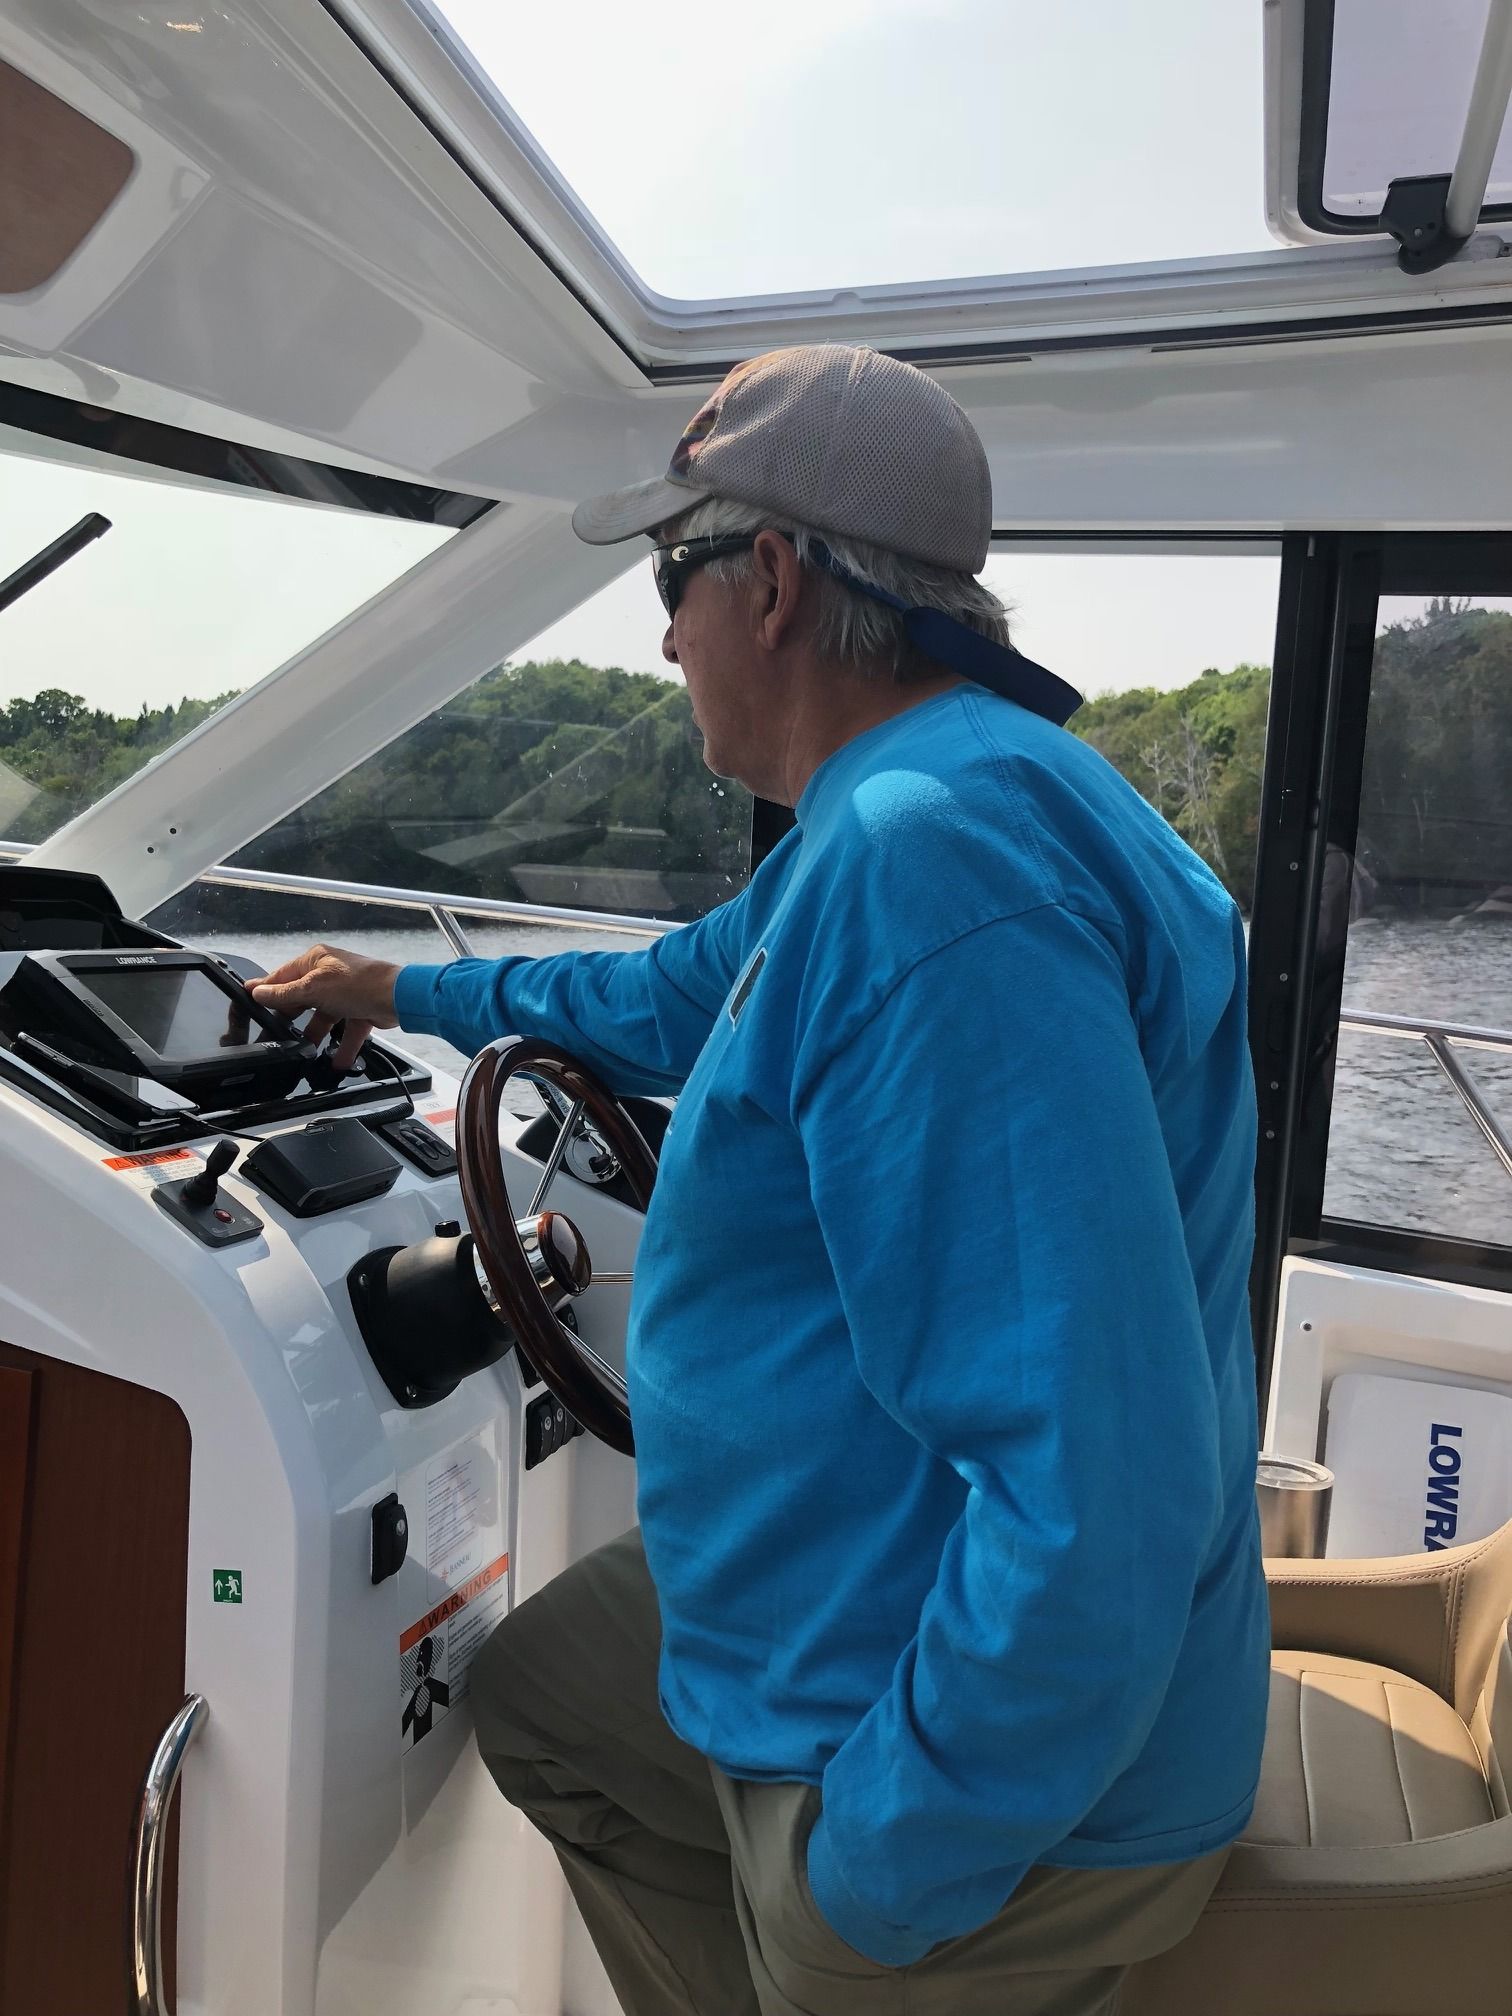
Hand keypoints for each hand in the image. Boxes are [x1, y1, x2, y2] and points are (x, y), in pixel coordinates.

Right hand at [248, 944, 400, 1071]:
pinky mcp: (360, 1011)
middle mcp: (329, 975)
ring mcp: (345, 994)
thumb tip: (258, 992)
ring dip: (314, 1036)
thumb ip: (285, 994)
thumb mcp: (313, 989)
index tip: (247, 1001)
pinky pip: (346, 1031)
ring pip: (322, 1017)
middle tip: (271, 1036)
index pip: (282, 976)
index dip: (265, 990)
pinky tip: (336, 1063)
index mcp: (315, 961)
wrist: (398, 998)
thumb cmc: (356, 985)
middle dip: (289, 1019)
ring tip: (301, 1053)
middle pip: (301, 999)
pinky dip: (342, 1047)